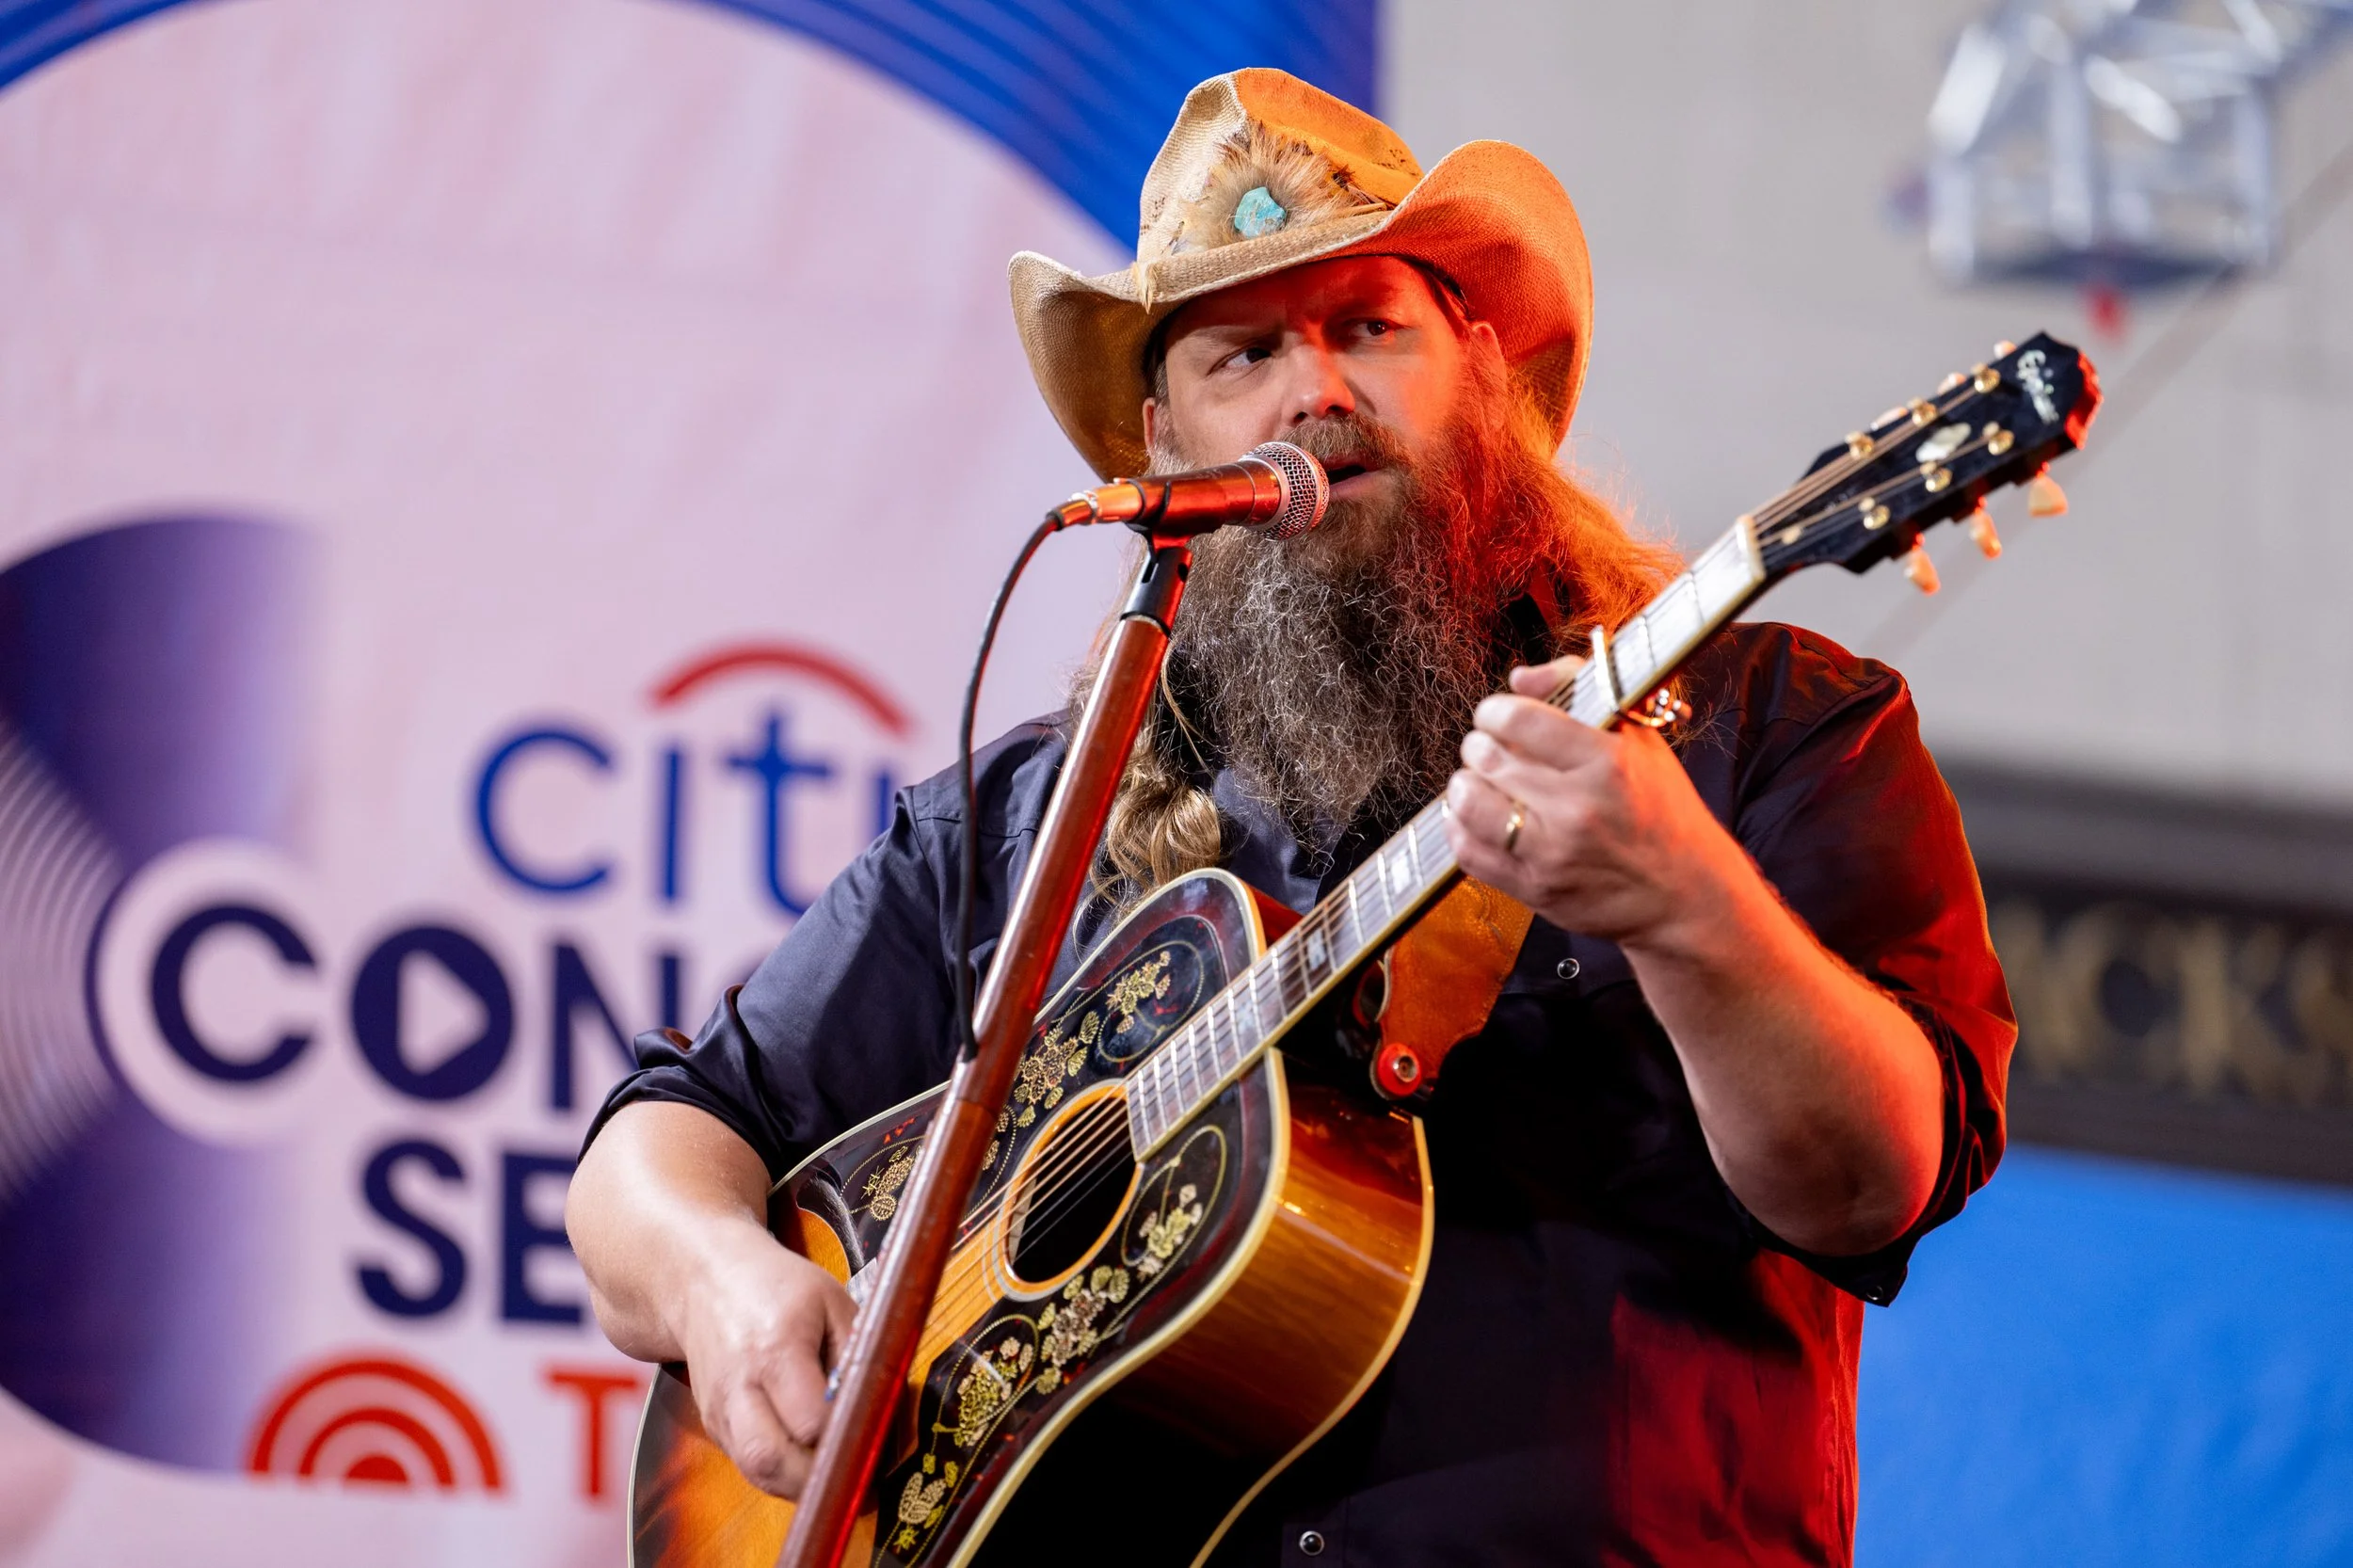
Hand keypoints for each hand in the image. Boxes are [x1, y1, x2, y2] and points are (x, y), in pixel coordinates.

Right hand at [675, 1222, 856, 1497]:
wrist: (708, 1281)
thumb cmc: (779, 1287)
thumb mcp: (834, 1302)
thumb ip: (858, 1355)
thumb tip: (878, 1409)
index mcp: (775, 1349)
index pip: (809, 1420)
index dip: (843, 1434)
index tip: (870, 1431)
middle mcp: (738, 1386)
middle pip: (770, 1460)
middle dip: (817, 1477)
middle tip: (854, 1470)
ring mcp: (718, 1410)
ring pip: (755, 1472)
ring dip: (799, 1483)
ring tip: (834, 1469)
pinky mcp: (713, 1424)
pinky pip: (748, 1464)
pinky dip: (781, 1471)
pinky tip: (806, 1456)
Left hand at [1442, 654, 1751, 948]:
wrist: (1686, 894)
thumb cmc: (1663, 811)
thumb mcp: (1640, 738)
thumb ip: (1579, 688)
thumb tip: (1519, 678)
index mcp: (1608, 762)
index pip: (1518, 719)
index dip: (1495, 711)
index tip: (1497, 716)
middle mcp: (1578, 808)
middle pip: (1486, 757)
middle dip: (1480, 746)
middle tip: (1491, 749)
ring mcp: (1552, 854)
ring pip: (1468, 803)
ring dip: (1465, 784)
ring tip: (1479, 781)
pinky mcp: (1535, 889)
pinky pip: (1469, 852)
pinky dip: (1459, 827)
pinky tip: (1473, 816)